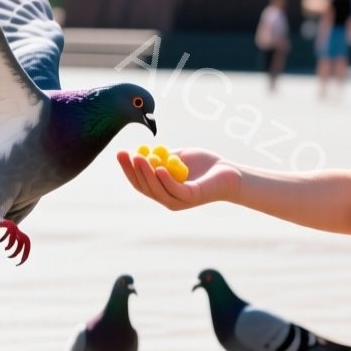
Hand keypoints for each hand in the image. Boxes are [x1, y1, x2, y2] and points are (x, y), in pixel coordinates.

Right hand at [116, 147, 238, 211]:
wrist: (230, 172)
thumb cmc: (205, 164)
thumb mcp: (179, 157)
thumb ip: (162, 155)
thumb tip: (142, 150)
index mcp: (163, 190)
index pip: (140, 182)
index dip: (128, 169)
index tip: (120, 153)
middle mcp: (168, 199)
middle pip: (145, 187)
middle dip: (132, 170)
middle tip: (125, 154)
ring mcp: (179, 201)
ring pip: (157, 189)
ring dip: (146, 173)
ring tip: (139, 158)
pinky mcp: (192, 197)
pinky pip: (175, 190)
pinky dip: (166, 180)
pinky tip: (159, 168)